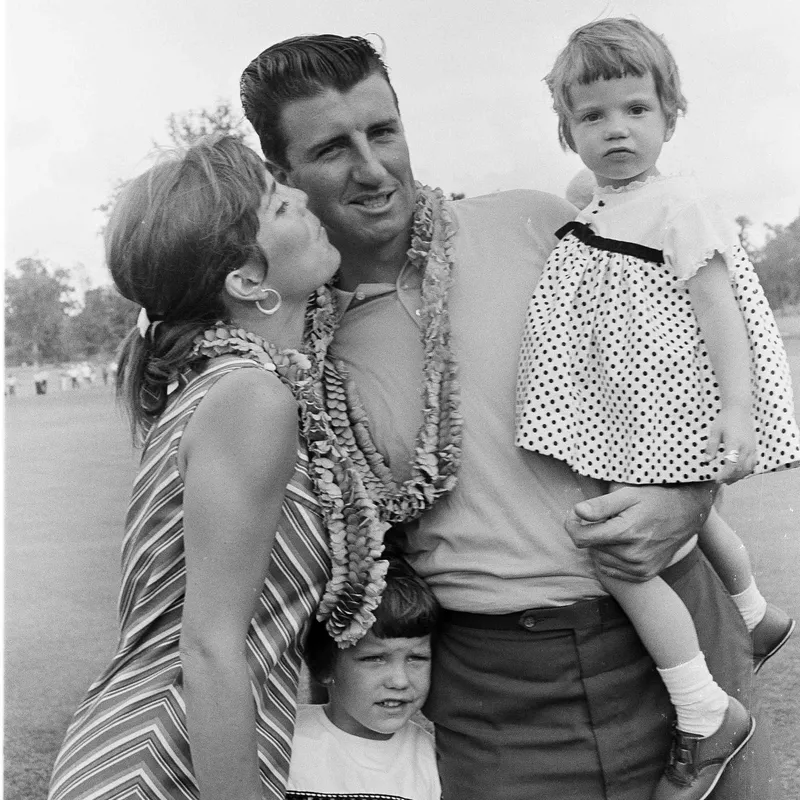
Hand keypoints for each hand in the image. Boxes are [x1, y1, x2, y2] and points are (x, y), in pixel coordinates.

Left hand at [565, 483, 715, 581]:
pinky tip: (624, 543)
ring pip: (600, 559)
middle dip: (593, 532)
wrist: (687, 513)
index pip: (581, 538)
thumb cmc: (655, 499)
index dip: (572, 525)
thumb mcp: (628, 494)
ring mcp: (639, 567)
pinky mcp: (644, 574)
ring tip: (621, 530)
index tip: (575, 515)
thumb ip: (601, 505)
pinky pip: (612, 570)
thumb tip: (577, 512)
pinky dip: (612, 557)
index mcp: (626, 532)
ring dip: (603, 545)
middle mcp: (633, 554)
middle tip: (610, 518)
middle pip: (590, 547)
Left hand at [705, 405, 756, 483]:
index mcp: (734, 443)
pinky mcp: (754, 447)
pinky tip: (738, 473)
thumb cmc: (725, 419)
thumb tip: (706, 461)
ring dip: (738, 476)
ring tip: (728, 480)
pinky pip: (753, 463)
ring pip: (748, 468)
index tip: (716, 479)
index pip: (731, 464)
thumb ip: (711, 447)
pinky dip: (746, 470)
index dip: (724, 474)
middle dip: (730, 478)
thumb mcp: (714, 432)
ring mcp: (752, 447)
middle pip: (740, 469)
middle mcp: (745, 447)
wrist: (739, 409)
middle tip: (720, 481)